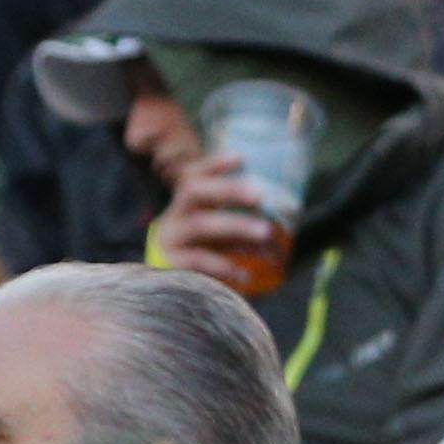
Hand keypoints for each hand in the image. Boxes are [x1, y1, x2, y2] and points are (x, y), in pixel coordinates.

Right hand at [150, 155, 287, 291]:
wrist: (166, 286)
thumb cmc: (202, 251)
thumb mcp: (221, 235)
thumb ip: (243, 226)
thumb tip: (278, 229)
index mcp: (186, 204)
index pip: (194, 176)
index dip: (214, 164)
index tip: (240, 158)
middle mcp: (174, 216)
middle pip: (194, 192)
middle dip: (228, 189)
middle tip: (260, 195)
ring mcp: (170, 239)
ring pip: (201, 225)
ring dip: (237, 225)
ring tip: (267, 232)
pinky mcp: (170, 264)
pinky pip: (198, 261)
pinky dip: (225, 266)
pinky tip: (247, 274)